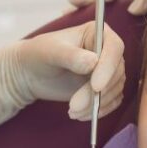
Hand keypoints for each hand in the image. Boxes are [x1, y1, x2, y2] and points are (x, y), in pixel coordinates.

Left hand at [0, 21, 125, 130]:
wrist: (30, 73)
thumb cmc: (38, 55)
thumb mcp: (51, 52)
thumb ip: (71, 56)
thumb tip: (93, 63)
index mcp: (97, 33)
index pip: (114, 48)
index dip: (108, 68)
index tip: (95, 86)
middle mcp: (107, 51)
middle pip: (116, 73)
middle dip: (97, 93)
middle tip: (74, 106)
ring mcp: (108, 70)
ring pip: (115, 90)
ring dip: (96, 104)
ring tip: (72, 111)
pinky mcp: (105, 88)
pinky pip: (112, 101)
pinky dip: (99, 111)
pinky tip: (80, 115)